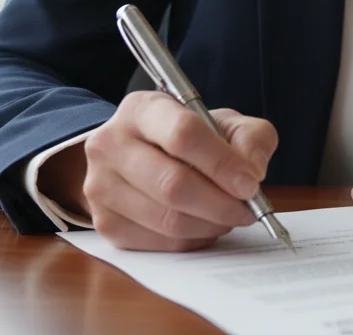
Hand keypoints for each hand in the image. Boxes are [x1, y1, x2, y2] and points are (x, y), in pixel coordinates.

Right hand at [40, 91, 277, 250]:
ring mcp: (101, 186)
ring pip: (168, 220)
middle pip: (173, 184)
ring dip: (211, 224)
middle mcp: (111, 144)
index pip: (183, 134)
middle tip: (247, 209)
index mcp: (142, 109)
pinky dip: (193, 239)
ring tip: (229, 216)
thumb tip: (252, 170)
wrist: (139, 156)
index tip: (250, 183)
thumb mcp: (223, 123)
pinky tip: (204, 225)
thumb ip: (249, 137)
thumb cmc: (188, 139)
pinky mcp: (104, 223)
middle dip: (221, 203)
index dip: (222, 163)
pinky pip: (160, 243)